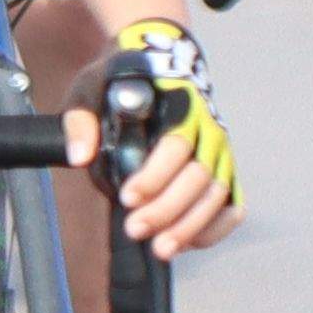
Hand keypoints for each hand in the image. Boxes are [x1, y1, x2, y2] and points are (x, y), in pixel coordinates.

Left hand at [83, 23, 242, 253]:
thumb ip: (82, 120)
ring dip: (190, 225)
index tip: (127, 197)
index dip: (154, 176)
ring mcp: (220, 150)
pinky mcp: (224, 169)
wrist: (158, 64)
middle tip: (135, 229)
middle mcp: (207, 128)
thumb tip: (79, 155)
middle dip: (167, 209)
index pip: (175, 145)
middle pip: (198, 176)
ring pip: (217, 194)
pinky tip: (189, 242)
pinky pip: (233, 204)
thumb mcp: (92, 88)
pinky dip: (216, 227)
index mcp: (180, 105)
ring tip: (161, 248)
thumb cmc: (121, 80)